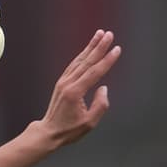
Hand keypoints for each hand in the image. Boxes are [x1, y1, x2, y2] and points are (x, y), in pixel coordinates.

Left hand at [36, 30, 120, 147]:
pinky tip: (89, 48)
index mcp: (75, 92)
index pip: (95, 72)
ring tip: (100, 34)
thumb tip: (103, 88)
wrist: (49, 131)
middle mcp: (68, 83)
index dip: (107, 60)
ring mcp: (64, 81)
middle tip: (109, 34)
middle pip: (87, 61)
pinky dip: (83, 54)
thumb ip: (100, 105)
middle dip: (99, 47)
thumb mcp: (90, 123)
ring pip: (79, 60)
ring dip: (90, 46)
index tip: (116, 49)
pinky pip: (74, 64)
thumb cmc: (70, 130)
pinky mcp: (62, 81)